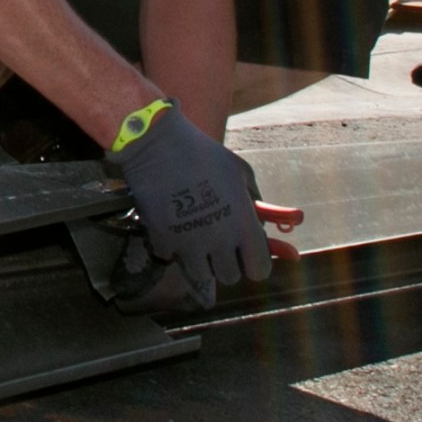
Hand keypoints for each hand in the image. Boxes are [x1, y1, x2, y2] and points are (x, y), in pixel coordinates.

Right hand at [104, 106, 272, 306]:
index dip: (255, 263)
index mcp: (244, 224)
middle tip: (219, 244)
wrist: (158, 144)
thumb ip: (256, 202)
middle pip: (230, 276)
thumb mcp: (240, 172)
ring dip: (199, 260)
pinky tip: (171, 225)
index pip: (259, 270)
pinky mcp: (163, 240)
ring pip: (200, 273)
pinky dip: (172, 246)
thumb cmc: (205, 154)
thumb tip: (264, 225)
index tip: (247, 254)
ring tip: (195, 237)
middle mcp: (219, 240)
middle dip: (226, 262)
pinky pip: (171, 256)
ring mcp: (189, 243)